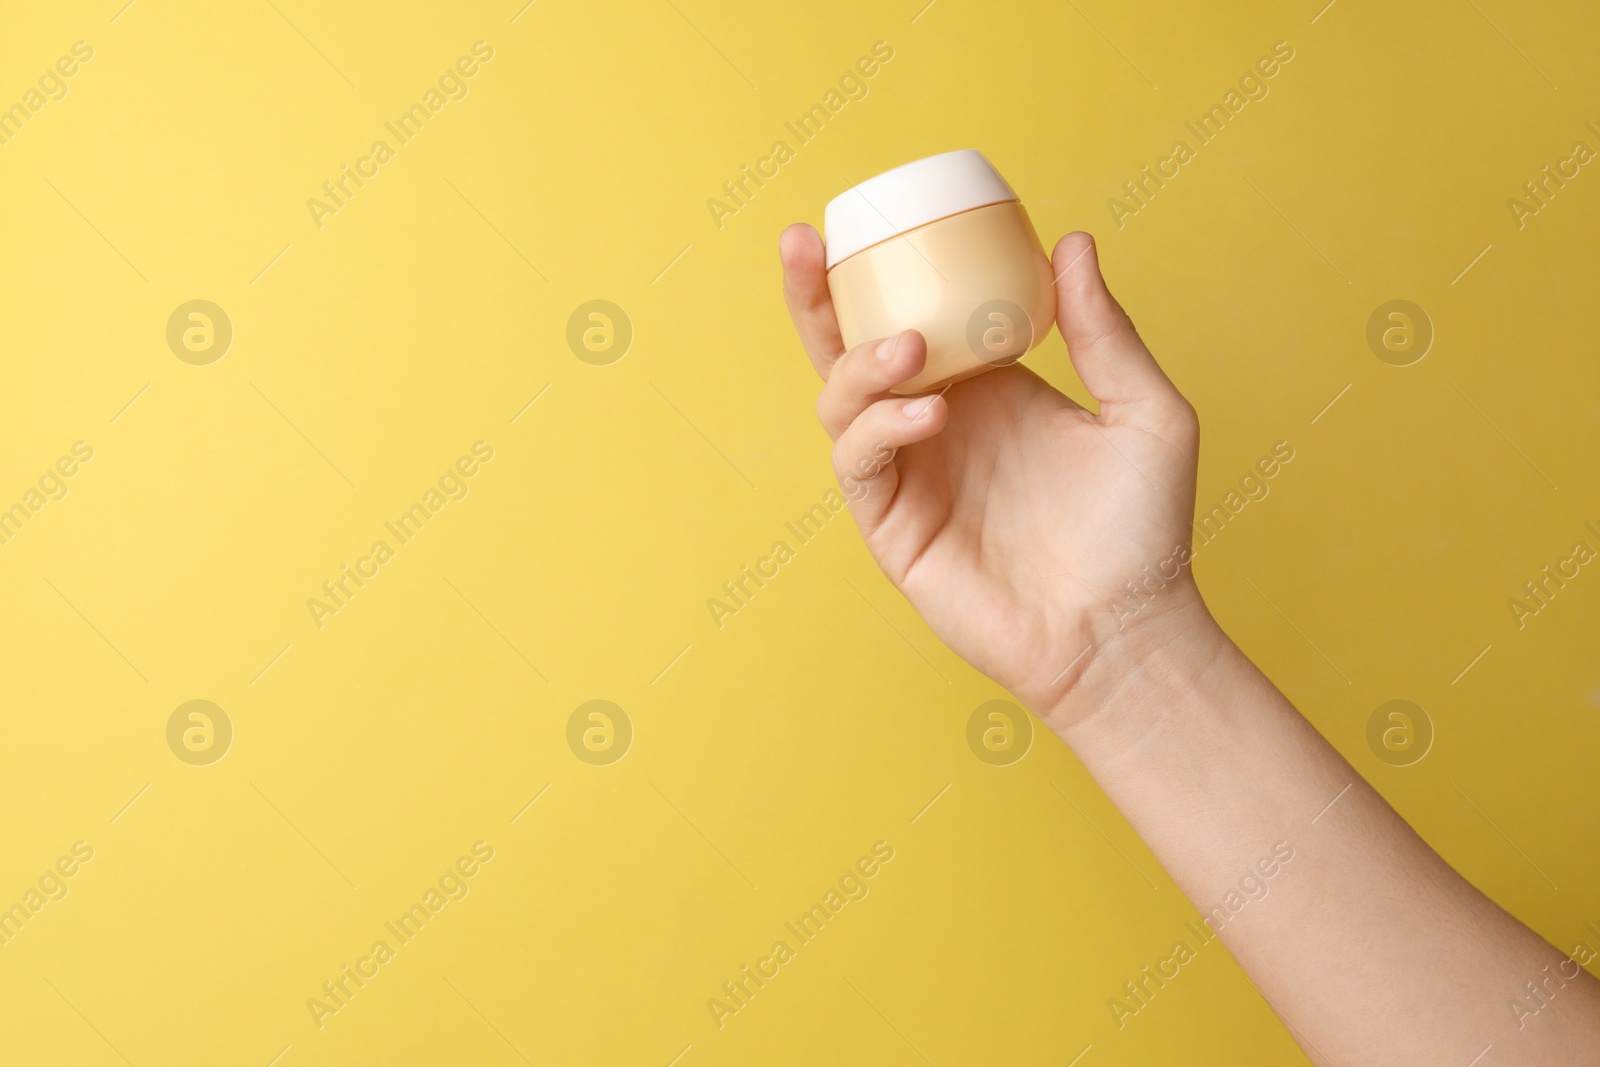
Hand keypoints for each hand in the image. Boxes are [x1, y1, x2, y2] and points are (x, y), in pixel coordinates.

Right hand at [779, 226, 1207, 728]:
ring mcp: (910, 476)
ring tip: (909, 350)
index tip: (865, 217)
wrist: (1126, 628)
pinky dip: (877, 427)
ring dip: (860, 364)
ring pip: (840, 403)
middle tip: (803, 245)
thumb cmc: (1142, 532)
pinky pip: (859, 464)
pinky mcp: (892, 528)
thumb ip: (1105, 332)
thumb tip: (1071, 242)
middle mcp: (937, 423)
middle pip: (850, 350)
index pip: (915, 315)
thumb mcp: (1143, 412)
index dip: (878, 271)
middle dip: (814, 298)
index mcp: (985, 388)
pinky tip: (929, 414)